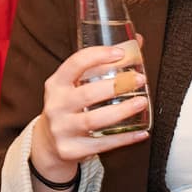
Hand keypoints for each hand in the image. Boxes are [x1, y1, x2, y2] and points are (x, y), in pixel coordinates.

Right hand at [29, 41, 148, 185]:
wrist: (49, 142)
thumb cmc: (69, 105)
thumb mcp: (75, 84)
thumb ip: (102, 64)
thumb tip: (138, 41)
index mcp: (56, 84)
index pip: (75, 64)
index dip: (98, 56)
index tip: (121, 53)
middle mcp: (56, 106)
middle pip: (88, 94)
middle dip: (117, 86)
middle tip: (140, 80)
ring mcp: (62, 129)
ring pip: (95, 120)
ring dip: (122, 110)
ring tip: (142, 101)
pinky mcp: (71, 150)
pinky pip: (101, 144)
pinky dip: (124, 138)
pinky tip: (141, 132)